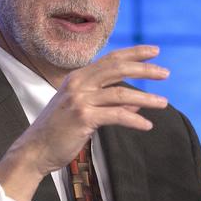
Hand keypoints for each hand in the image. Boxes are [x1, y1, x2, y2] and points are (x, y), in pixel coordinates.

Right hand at [0, 45, 169, 200]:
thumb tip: (137, 101)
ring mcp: (80, 99)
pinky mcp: (83, 117)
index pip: (111, 59)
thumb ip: (109, 103)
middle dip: (144, 69)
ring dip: (146, 98)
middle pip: (118, 69)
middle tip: (165, 73)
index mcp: (78, 77)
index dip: (134, 53)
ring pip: (121, 93)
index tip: (155, 51)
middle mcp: (78, 83)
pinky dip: (134, 120)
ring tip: (164, 103)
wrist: (35, 149)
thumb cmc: (59, 131)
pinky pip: (116, 116)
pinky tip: (147, 125)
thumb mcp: (84, 111)